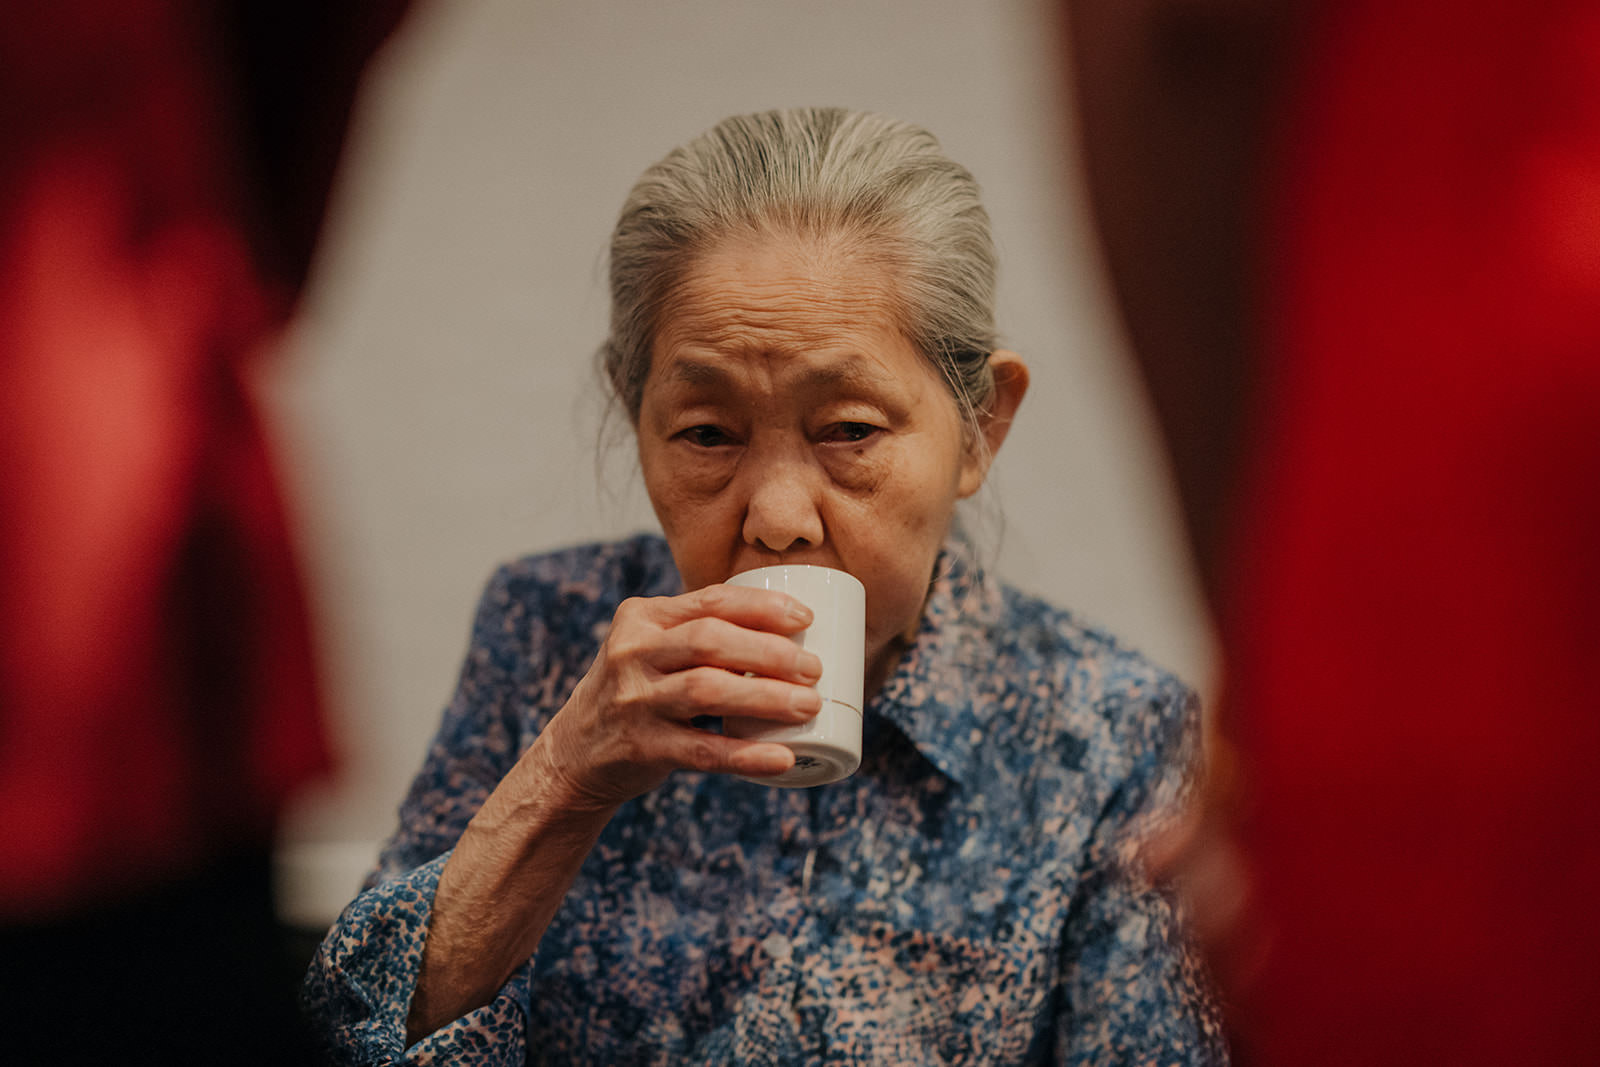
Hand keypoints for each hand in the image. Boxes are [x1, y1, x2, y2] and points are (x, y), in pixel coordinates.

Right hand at [536, 583, 823, 810]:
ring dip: (767, 697)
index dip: (762, 607)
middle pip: (711, 641)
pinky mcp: (641, 747)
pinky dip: (747, 754)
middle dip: (771, 652)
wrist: (576, 750)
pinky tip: (783, 757)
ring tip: (810, 705)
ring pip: (707, 691)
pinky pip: (702, 751)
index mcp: (642, 618)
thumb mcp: (651, 647)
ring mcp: (633, 701)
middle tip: (814, 668)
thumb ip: (700, 631)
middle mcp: (632, 653)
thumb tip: (793, 628)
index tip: (806, 618)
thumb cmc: (640, 689)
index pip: (710, 601)